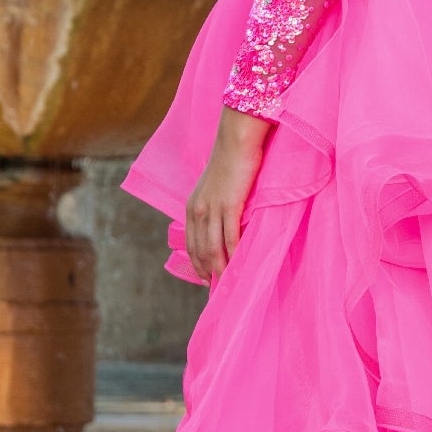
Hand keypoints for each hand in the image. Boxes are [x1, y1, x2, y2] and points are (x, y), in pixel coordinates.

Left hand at [185, 106, 271, 282]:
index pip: (192, 245)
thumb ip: (216, 208)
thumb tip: (223, 229)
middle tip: (218, 290)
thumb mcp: (217, 189)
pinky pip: (230, 235)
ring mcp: (212, 207)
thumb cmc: (232, 163)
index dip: (198, 265)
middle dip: (208, 272)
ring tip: (228, 284)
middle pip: (200, 251)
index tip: (207, 281)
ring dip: (220, 268)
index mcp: (192, 207)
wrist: (237, 141)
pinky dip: (234, 253)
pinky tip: (239, 264)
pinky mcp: (230, 204)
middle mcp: (197, 210)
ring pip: (213, 247)